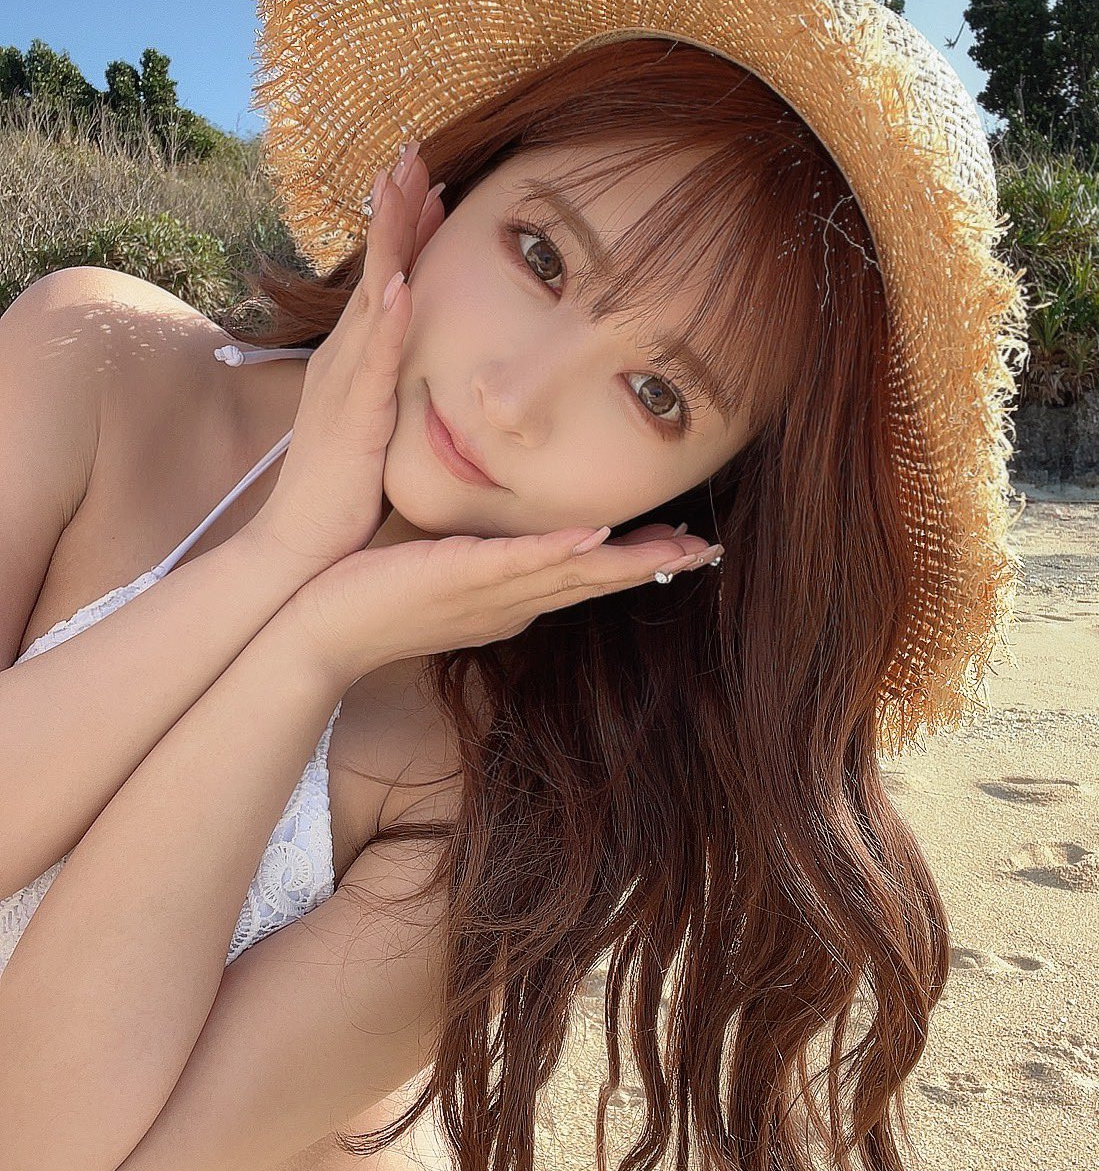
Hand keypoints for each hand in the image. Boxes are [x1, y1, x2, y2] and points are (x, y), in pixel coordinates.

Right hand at [248, 141, 445, 575]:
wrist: (302, 546)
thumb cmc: (343, 492)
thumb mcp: (376, 427)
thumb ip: (394, 392)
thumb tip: (422, 370)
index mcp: (353, 361)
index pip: (386, 282)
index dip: (405, 231)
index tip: (429, 182)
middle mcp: (344, 360)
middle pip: (377, 271)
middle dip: (395, 210)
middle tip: (414, 151)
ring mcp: (346, 385)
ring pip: (375, 298)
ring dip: (392, 241)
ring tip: (408, 186)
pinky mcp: (354, 418)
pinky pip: (375, 361)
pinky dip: (389, 319)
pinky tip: (404, 282)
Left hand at [288, 521, 721, 687]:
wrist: (318, 631)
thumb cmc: (374, 600)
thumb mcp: (438, 577)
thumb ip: (477, 561)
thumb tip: (503, 543)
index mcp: (507, 600)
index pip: (582, 581)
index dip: (635, 566)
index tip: (684, 551)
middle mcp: (507, 604)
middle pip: (593, 583)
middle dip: (652, 567)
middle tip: (707, 551)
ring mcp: (487, 594)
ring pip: (570, 575)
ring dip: (627, 562)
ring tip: (680, 548)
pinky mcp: (457, 577)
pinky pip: (517, 563)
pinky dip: (559, 552)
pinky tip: (597, 539)